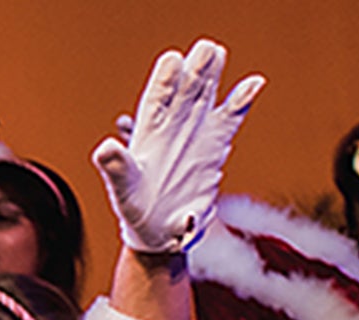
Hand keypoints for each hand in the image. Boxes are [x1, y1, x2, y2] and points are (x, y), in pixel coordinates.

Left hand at [92, 39, 263, 254]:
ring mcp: (193, 132)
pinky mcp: (213, 145)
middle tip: (205, 48)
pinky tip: (254, 82)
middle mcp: (171, 127)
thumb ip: (116, 169)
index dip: (165, 80)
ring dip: (212, 75)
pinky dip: (241, 100)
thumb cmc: (136, 212)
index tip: (173, 62)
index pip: (156, 98)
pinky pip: (230, 117)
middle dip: (193, 69)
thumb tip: (104, 148)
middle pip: (184, 90)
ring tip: (218, 53)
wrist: (161, 233)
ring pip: (205, 96)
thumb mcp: (123, 191)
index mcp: (146, 134)